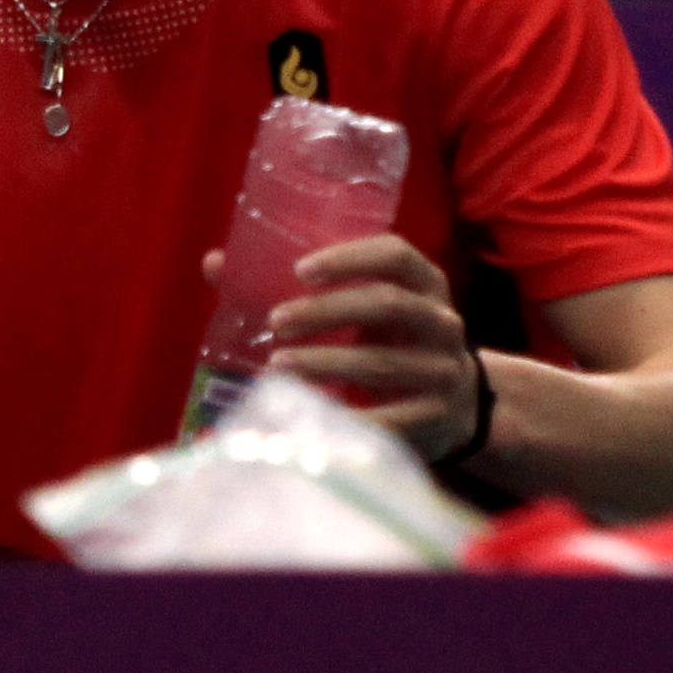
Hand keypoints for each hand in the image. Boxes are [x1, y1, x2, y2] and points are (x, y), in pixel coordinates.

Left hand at [239, 234, 480, 460]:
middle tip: (275, 320)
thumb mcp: (363, 308)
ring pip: (383, 362)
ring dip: (325, 363)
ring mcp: (443, 370)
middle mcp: (441, 321)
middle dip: (326, 311)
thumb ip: (297, 287)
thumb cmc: (389, 341)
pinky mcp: (435, 416)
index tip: (300, 270)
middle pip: (386, 304)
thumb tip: (215, 264)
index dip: (349, 258)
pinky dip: (346, 416)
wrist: (458, 405)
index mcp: (424, 283)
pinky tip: (309, 413)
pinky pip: (388, 418)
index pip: (395, 254)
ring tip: (277, 366)